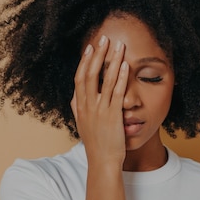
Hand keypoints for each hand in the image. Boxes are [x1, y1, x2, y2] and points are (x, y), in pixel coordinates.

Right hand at [71, 35, 128, 166]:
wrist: (102, 162)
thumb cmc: (96, 144)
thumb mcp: (82, 124)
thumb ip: (78, 109)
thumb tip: (75, 96)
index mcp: (80, 107)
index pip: (79, 78)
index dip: (84, 62)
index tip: (90, 48)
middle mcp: (87, 106)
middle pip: (89, 74)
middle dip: (97, 54)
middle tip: (103, 38)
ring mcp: (99, 111)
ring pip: (104, 80)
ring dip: (111, 60)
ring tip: (118, 45)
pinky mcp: (112, 116)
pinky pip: (116, 92)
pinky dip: (120, 77)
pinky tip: (125, 65)